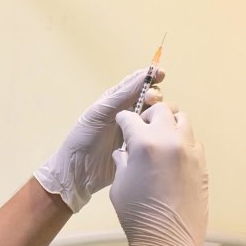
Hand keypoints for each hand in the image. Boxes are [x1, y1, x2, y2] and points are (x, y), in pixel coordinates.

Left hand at [34, 69, 164, 212]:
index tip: (161, 74)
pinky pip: (158, 135)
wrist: (80, 172)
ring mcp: (138, 130)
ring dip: (162, 113)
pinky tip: (166, 132)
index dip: (150, 76)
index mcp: (117, 100)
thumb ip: (122, 95)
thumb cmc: (85, 138)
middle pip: (152, 98)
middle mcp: (130, 113)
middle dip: (156, 95)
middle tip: (152, 100)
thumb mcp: (101, 112)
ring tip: (156, 117)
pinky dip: (164, 131)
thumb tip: (144, 75)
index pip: (138, 83)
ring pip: (158, 116)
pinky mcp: (143, 146)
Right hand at [110, 104, 208, 245]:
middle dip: (148, 115)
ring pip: (182, 120)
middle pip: (161, 110)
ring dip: (169, 124)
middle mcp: (169, 140)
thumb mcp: (120, 183)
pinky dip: (182, 141)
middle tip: (142, 128)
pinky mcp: (202, 163)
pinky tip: (173, 156)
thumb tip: (124, 152)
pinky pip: (193, 141)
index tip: (122, 124)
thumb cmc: (138, 214)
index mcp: (144, 143)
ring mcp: (189, 150)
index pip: (130, 117)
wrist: (168, 240)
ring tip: (161, 138)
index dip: (123, 120)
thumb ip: (122, 161)